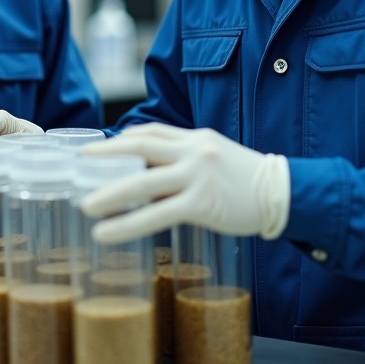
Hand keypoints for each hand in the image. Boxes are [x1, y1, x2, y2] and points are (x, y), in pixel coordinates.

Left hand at [80, 124, 289, 244]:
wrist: (285, 193)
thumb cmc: (249, 181)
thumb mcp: (217, 158)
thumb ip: (188, 160)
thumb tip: (153, 174)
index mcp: (197, 137)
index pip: (151, 131)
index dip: (122, 139)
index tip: (100, 148)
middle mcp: (195, 150)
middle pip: (140, 146)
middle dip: (106, 154)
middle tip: (79, 164)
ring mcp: (198, 175)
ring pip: (142, 181)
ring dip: (109, 193)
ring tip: (85, 205)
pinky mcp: (202, 202)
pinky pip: (156, 213)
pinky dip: (127, 224)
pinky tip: (106, 233)